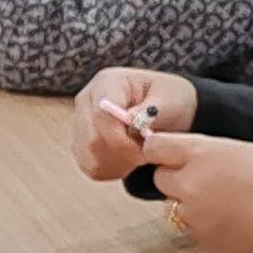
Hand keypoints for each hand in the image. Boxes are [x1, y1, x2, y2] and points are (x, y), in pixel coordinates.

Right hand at [70, 68, 195, 180]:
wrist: (167, 110)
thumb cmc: (171, 101)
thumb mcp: (170, 101)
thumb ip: (150, 111)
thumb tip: (129, 120)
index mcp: (107, 82)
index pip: (101, 115)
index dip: (121, 140)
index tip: (145, 151)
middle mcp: (87, 99)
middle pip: (91, 138)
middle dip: (121, 154)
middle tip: (147, 155)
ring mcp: (81, 121)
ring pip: (89, 155)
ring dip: (118, 164)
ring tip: (140, 155)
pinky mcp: (81, 141)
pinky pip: (89, 165)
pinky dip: (111, 170)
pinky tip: (130, 162)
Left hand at [137, 130, 252, 252]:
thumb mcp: (240, 149)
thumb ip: (205, 152)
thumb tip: (185, 155)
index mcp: (200, 153)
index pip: (154, 147)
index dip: (159, 150)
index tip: (165, 153)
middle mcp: (190, 182)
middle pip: (160, 178)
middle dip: (176, 178)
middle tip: (203, 178)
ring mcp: (195, 213)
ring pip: (175, 205)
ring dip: (190, 202)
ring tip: (224, 200)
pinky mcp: (204, 237)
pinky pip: (193, 227)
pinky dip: (205, 223)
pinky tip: (231, 217)